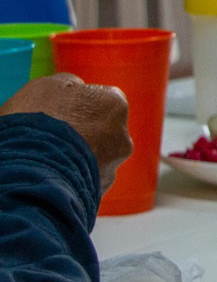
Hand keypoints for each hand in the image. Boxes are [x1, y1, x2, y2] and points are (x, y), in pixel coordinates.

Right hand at [0, 73, 131, 190]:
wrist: (30, 172)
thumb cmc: (38, 122)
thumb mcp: (47, 87)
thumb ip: (69, 86)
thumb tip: (75, 89)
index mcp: (115, 104)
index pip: (102, 101)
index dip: (77, 107)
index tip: (58, 113)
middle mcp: (122, 137)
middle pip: (101, 132)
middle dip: (81, 135)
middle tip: (50, 139)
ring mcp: (111, 169)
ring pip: (94, 161)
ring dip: (76, 160)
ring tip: (46, 161)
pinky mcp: (97, 194)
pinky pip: (83, 183)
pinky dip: (70, 180)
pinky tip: (50, 178)